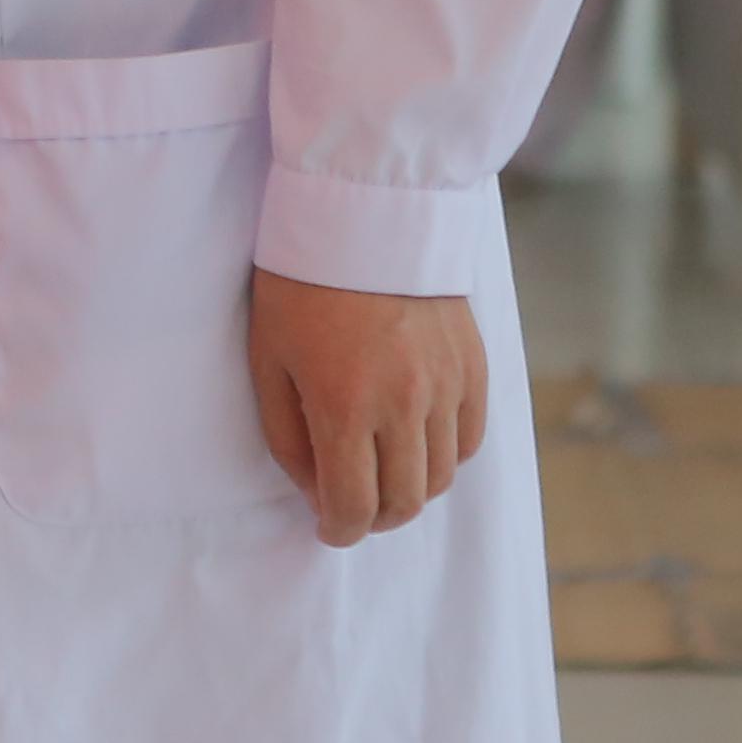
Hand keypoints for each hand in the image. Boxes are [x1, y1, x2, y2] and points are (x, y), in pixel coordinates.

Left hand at [247, 270, 487, 546]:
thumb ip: (288, 439)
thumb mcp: (268, 361)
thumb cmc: (300, 286)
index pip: (354, 507)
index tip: (328, 525)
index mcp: (344, 406)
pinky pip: (469, 439)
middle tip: (352, 505)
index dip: (339, 530)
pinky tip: (417, 441)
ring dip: (410, 490)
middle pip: (404, 503)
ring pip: (442, 478)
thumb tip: (316, 492)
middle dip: (374, 518)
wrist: (364, 212)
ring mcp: (446, 385)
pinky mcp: (473, 365)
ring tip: (382, 473)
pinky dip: (445, 455)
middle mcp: (404, 404)